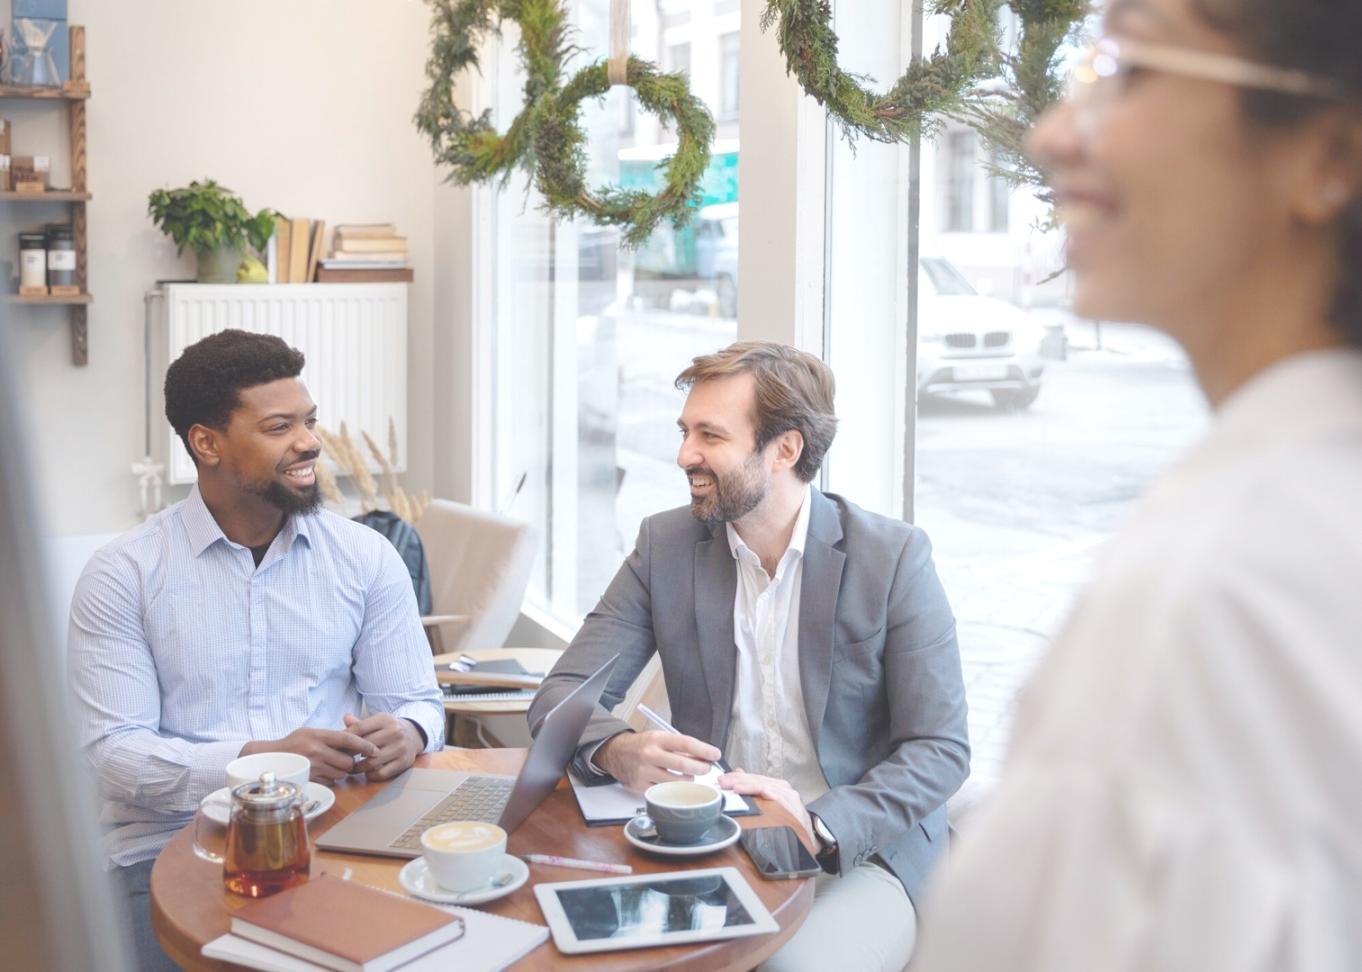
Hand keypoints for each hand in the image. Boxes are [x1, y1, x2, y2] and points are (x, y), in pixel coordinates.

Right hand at [240, 728, 377, 783]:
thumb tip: (355, 738)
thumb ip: (331, 736)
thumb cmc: (292, 744)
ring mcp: (312, 766)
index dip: (364, 745)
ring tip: (330, 765)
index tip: (374, 749)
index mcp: (318, 735)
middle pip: (348, 761)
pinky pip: (330, 782)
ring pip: (340, 774)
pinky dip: (330, 779)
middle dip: (350, 763)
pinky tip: (321, 773)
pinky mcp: (309, 780)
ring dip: (340, 772)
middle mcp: (315, 750)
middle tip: (346, 760)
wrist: (268, 758)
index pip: (348, 739)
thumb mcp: (310, 733)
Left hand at [343, 713, 423, 781]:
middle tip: (342, 760)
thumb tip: (345, 718)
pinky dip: (371, 775)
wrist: (414, 735)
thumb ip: (360, 723)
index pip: (359, 728)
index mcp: (385, 719)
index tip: (338, 746)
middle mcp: (395, 732)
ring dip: (359, 768)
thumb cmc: (388, 729)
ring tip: (353, 768)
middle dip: (351, 755)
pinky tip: (368, 772)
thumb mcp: (376, 722)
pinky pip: (381, 773)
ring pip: (372, 762)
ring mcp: (401, 748)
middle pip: (365, 747)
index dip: (346, 738)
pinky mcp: (404, 762)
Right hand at [596, 730, 721, 792]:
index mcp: (657, 738)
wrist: (615, 752)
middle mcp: (650, 754)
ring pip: (676, 782)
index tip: (715, 754)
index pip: (686, 743)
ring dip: (688, 781)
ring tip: (689, 777)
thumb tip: (704, 757)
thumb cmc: (643, 745)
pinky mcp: (640, 786)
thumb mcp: (660, 738)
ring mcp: (644, 772)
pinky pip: (664, 792)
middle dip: (701, 768)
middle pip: (683, 765)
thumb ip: (680, 747)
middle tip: (707, 768)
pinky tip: (674, 784)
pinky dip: (673, 790)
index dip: (704, 750)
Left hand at [718, 770, 812, 840]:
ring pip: (767, 787)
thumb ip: (755, 790)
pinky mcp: (795, 810)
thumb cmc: (788, 824)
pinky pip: (780, 799)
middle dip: (739, 780)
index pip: (754, 778)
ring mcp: (790, 799)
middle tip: (723, 782)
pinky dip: (769, 794)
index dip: (737, 777)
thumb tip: (737, 774)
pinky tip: (759, 794)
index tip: (721, 779)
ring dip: (749, 786)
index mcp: (777, 787)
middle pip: (758, 780)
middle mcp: (784, 790)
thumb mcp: (771, 805)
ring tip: (735, 787)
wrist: (811, 840)